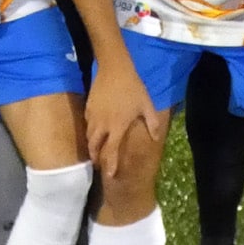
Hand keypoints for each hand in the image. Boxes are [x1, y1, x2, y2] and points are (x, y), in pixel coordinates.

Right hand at [84, 61, 164, 178]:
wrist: (114, 69)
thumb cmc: (132, 87)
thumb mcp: (146, 105)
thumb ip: (151, 123)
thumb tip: (155, 138)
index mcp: (117, 126)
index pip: (111, 151)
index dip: (110, 164)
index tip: (109, 175)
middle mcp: (103, 125)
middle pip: (95, 147)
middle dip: (96, 158)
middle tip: (99, 164)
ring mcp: (93, 116)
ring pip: (89, 137)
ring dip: (92, 146)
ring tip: (96, 151)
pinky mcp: (88, 108)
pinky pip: (88, 125)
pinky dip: (91, 132)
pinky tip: (95, 131)